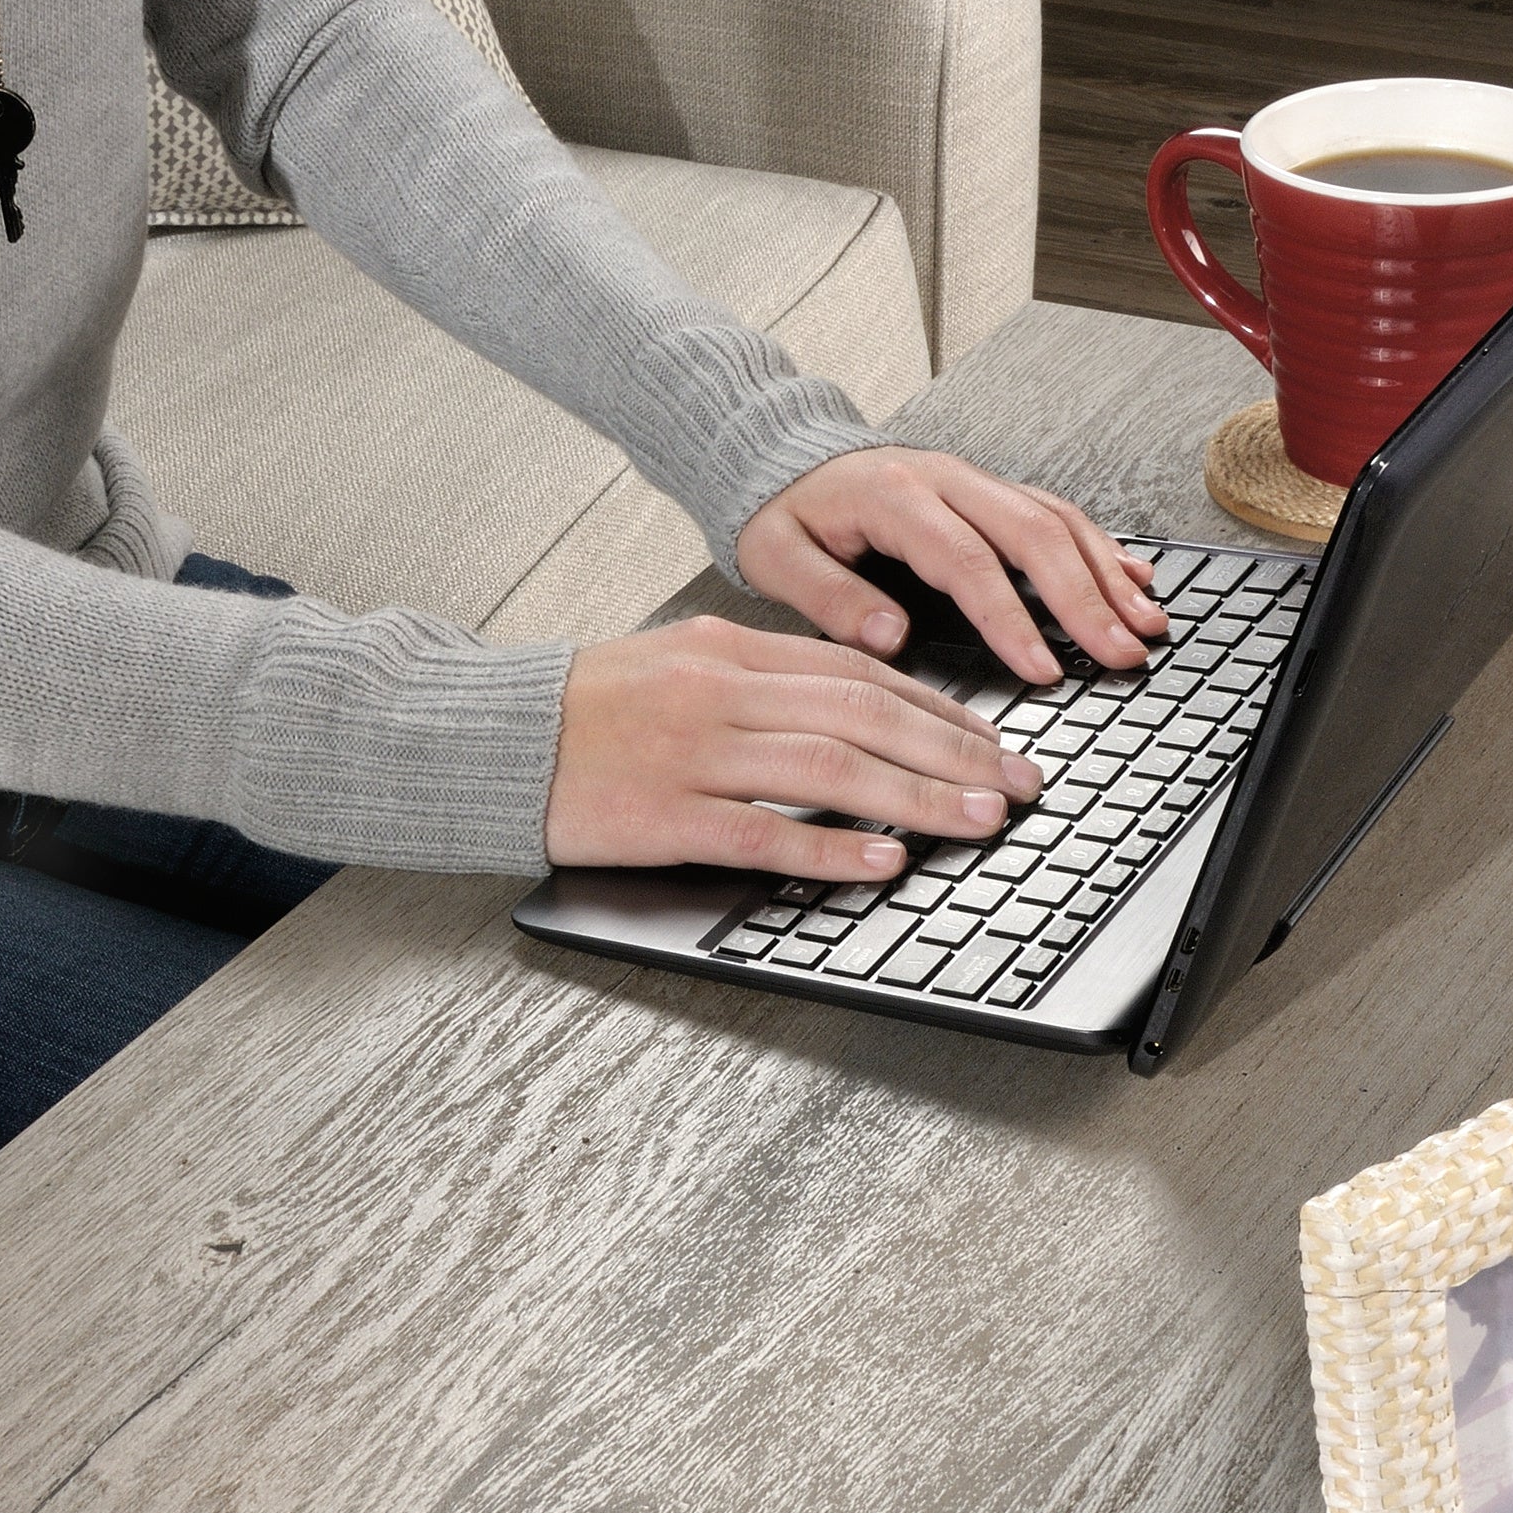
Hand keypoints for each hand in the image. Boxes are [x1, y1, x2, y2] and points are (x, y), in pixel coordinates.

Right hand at [544, 615, 1043, 880]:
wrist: (493, 737)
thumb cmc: (588, 709)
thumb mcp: (679, 665)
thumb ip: (762, 680)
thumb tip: (852, 710)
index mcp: (730, 651)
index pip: (859, 673)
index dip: (939, 709)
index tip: (992, 741)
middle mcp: (721, 694)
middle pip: (863, 716)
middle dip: (955, 753)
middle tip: (1018, 786)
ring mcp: (693, 755)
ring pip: (829, 769)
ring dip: (916, 796)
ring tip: (978, 820)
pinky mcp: (664, 816)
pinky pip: (763, 831)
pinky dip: (830, 848)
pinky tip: (883, 861)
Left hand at [736, 446, 1167, 683]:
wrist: (781, 458)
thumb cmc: (781, 513)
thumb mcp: (776, 557)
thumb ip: (828, 597)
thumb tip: (889, 636)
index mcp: (896, 496)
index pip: (968, 561)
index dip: (1012, 618)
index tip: (1043, 667)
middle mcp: (946, 480)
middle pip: (1033, 535)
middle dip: (1087, 598)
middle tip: (1123, 652)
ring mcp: (972, 482)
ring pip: (1056, 521)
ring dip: (1106, 573)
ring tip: (1145, 623)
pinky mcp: (986, 492)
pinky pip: (1053, 512)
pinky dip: (1098, 546)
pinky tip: (1132, 576)